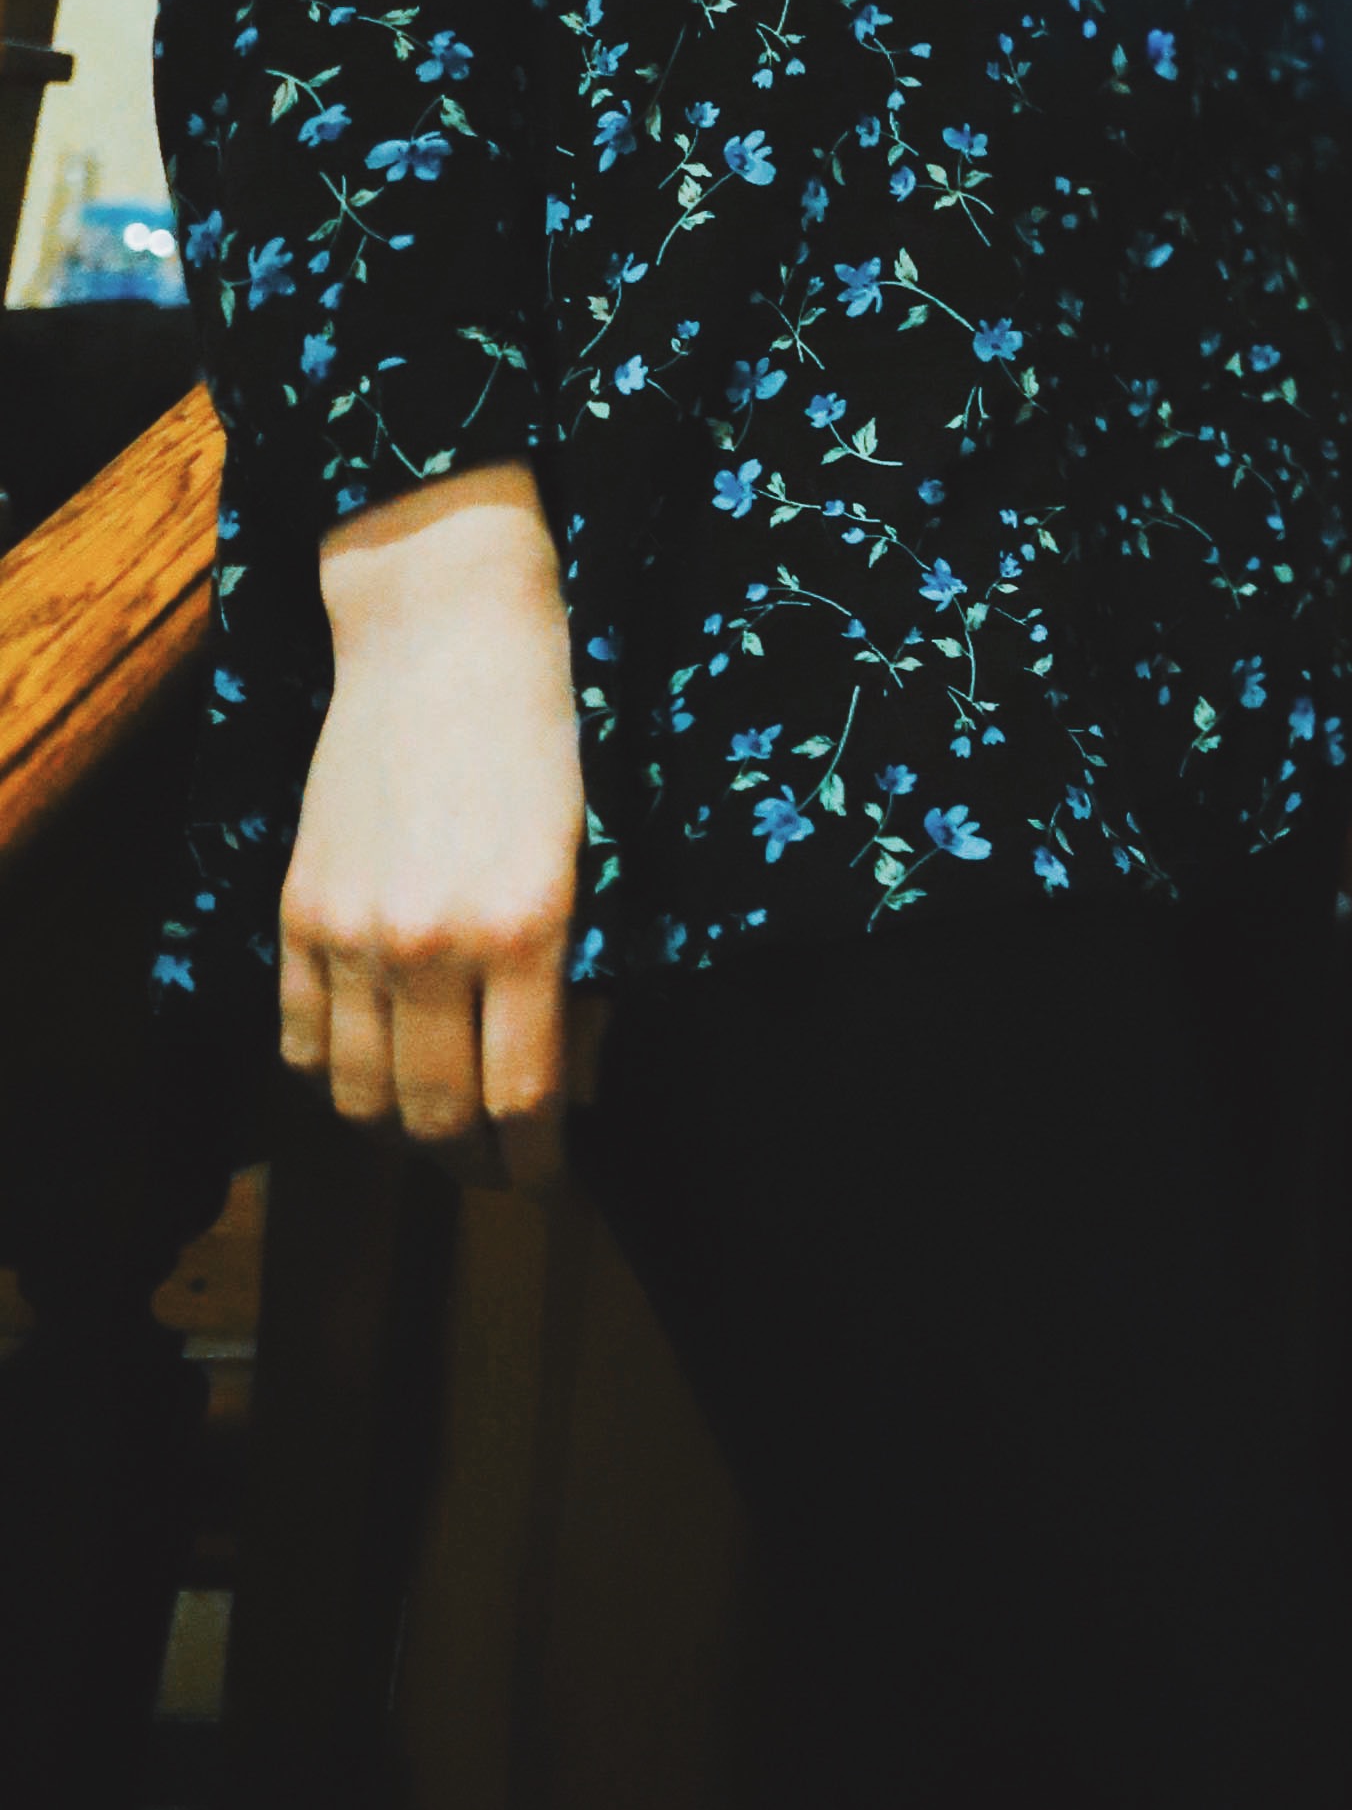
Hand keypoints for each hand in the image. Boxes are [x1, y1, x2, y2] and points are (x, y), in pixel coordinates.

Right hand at [279, 462, 585, 1181]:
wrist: (442, 635)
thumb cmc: (545, 733)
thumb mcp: (595, 854)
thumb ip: (587, 977)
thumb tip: (574, 1088)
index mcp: (524, 929)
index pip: (522, 1099)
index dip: (537, 1160)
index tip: (550, 1174)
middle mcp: (428, 943)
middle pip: (434, 1116)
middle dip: (472, 1163)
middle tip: (497, 1169)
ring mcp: (351, 930)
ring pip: (357, 1096)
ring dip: (398, 1135)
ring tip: (434, 1134)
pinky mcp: (298, 909)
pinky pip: (299, 1040)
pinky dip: (331, 1081)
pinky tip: (368, 1077)